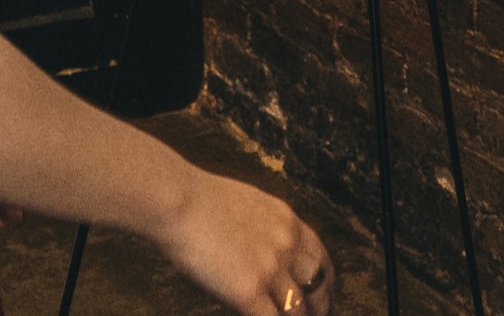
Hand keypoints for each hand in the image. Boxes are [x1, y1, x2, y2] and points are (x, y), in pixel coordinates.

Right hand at [157, 173, 334, 315]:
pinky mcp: (248, 290)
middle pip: (317, 283)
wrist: (178, 200)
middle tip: (315, 315)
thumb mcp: (249, 202)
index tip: (323, 293)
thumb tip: (266, 246)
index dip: (325, 280)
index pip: (320, 256)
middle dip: (319, 304)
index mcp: (287, 220)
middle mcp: (286, 243)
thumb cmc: (199, 199)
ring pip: (298, 307)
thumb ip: (266, 226)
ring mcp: (270, 268)